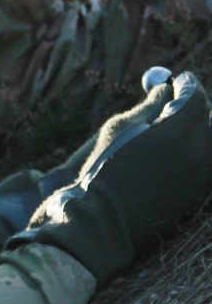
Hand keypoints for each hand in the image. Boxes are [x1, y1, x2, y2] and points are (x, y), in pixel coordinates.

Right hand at [9, 71, 211, 284]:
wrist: (104, 223)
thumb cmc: (103, 170)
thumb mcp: (118, 129)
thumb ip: (148, 106)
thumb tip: (165, 90)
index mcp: (177, 132)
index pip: (196, 97)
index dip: (187, 85)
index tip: (179, 80)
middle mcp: (198, 152)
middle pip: (211, 120)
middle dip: (197, 110)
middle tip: (178, 107)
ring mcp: (202, 176)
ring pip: (209, 144)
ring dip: (198, 133)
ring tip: (172, 135)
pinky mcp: (198, 194)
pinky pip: (206, 165)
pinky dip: (196, 154)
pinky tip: (171, 158)